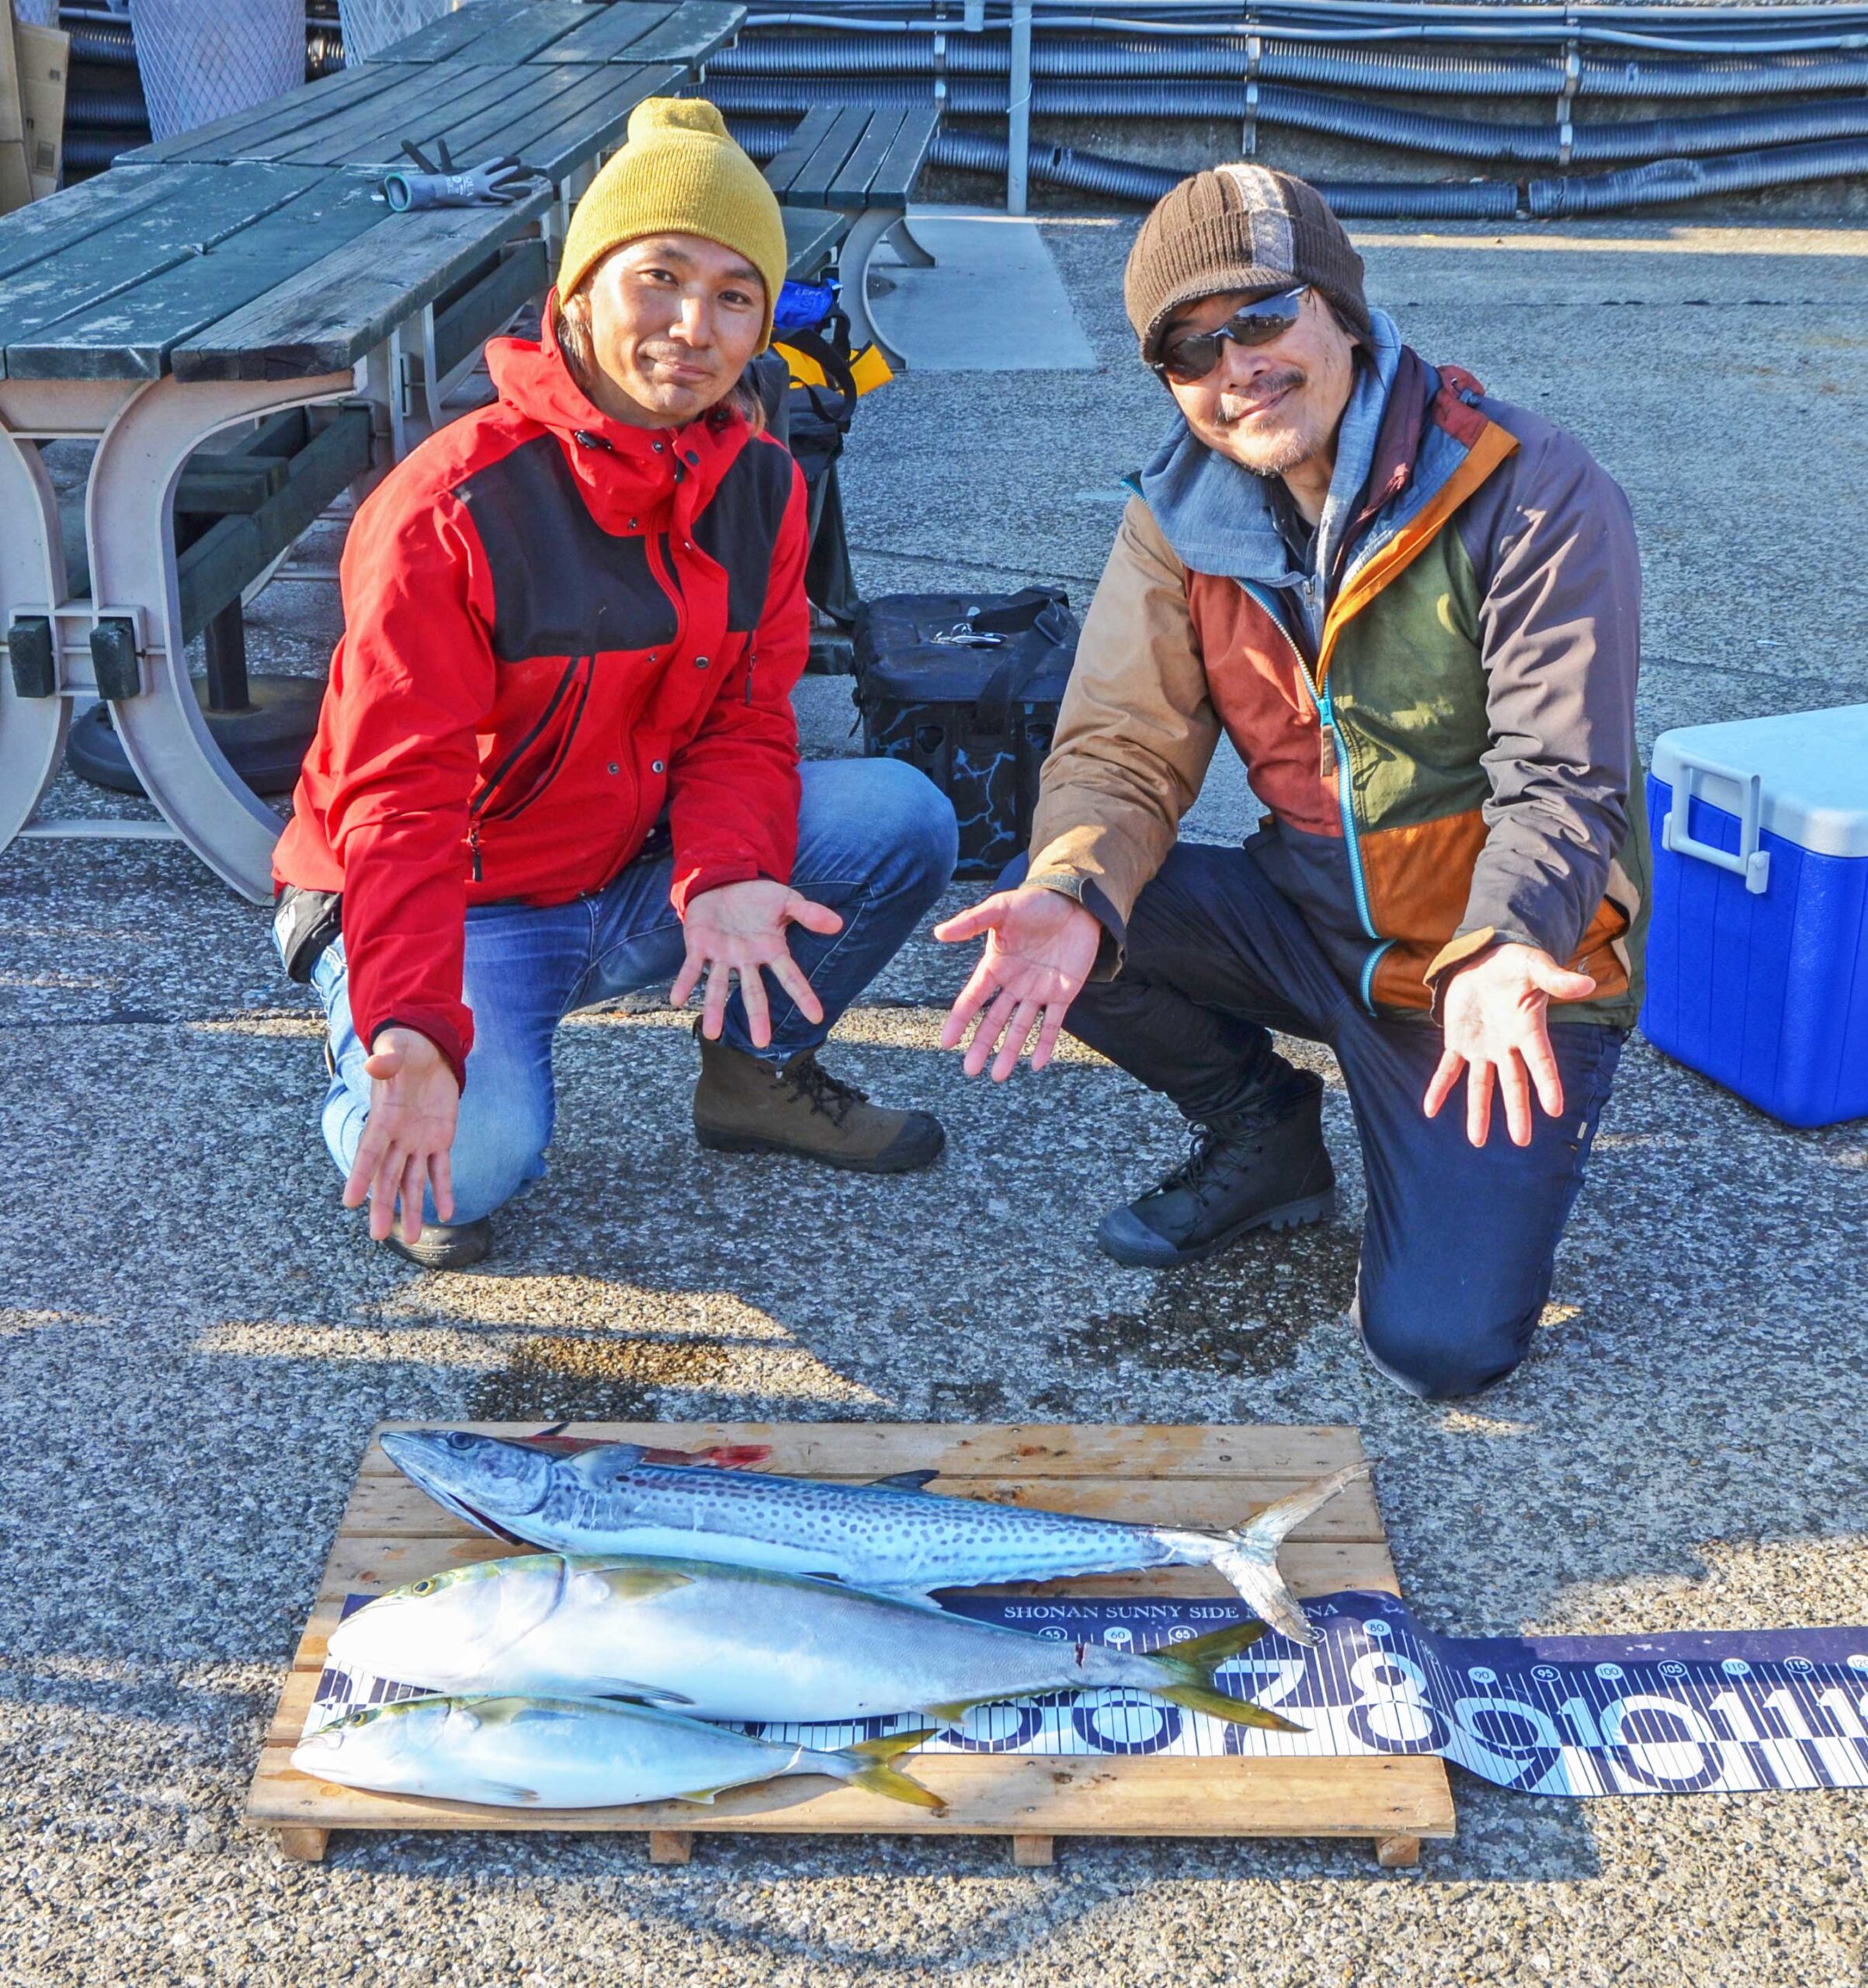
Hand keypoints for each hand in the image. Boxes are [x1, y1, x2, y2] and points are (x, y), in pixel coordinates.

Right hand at [342, 1027, 460, 1243]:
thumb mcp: (398, 1049)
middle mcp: (397, 1136)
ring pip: (412, 1181)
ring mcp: (418, 1141)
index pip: (369, 1152)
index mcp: (383, 1118)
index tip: (348, 1201)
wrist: (428, 1050)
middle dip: (383, 1205)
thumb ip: (388, 1059)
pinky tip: (447, 1214)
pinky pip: (441, 1170)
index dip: (359, 1176)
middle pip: (387, 1176)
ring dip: (411, 1208)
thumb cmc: (405, 1048)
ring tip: (412, 1239)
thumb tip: (376, 1063)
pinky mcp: (440, 1139)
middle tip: (378, 1235)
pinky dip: (443, 1191)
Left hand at [672, 879, 842, 1048]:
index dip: (803, 996)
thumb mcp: (787, 900)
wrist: (726, 880)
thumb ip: (809, 913)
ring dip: (715, 1009)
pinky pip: (691, 968)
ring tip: (712, 1034)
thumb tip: (838, 923)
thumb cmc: (759, 897)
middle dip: (757, 1017)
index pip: (790, 977)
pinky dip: (685, 983)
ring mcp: (722, 956)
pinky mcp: (699, 946)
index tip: (816, 1017)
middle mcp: (747, 960)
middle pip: (753, 993)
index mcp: (771, 951)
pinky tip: (677, 1000)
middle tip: (761, 1043)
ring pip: (719, 986)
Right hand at [934, 885, 1101, 1079]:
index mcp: (995, 966)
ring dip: (1009, 1051)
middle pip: (994, 1020)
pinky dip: (1045, 1044)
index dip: (959, 1020)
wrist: (1077, 902)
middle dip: (982, 1045)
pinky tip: (1036, 1064)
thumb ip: (972, 921)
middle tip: (970, 1071)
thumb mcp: (1002, 908)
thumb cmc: (1036, 902)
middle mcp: (1013, 983)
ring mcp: (1038, 990)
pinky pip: (1053, 1023)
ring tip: (998, 1076)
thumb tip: (938, 933)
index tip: (946, 1042)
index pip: (973, 998)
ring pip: (1020, 1027)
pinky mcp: (1063, 993)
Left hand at [1424, 943, 1595, 1147]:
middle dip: (1516, 1111)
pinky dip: (1438, 1088)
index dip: (1548, 1084)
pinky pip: (1447, 1069)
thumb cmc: (1515, 964)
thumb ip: (1557, 979)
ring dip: (1478, 1111)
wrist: (1485, 959)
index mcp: (1529, 1030)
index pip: (1541, 1061)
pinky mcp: (1458, 1042)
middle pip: (1513, 1082)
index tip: (1555, 1109)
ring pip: (1480, 1084)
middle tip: (1522, 1140)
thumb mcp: (1535, 967)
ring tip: (1477, 1140)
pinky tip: (1430, 1110)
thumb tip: (1588, 984)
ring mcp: (1482, 1047)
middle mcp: (1507, 1045)